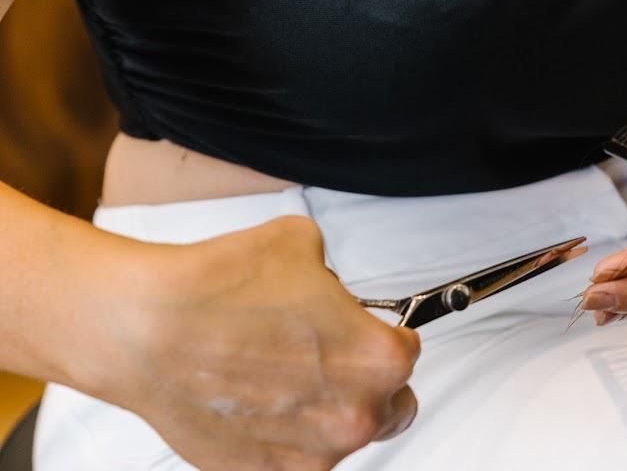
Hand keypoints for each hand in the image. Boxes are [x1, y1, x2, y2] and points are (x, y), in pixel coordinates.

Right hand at [91, 214, 420, 470]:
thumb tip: (330, 295)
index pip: (407, 352)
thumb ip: (335, 281)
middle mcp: (350, 418)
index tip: (371, 330)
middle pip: (388, 405)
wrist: (151, 329)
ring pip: (338, 436)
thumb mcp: (304, 245)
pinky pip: (291, 458)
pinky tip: (254, 401)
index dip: (387, 333)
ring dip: (324, 410)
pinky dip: (282, 435)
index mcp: (376, 360)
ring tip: (280, 374)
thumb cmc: (222, 288)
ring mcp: (305, 457)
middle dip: (366, 380)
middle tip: (333, 356)